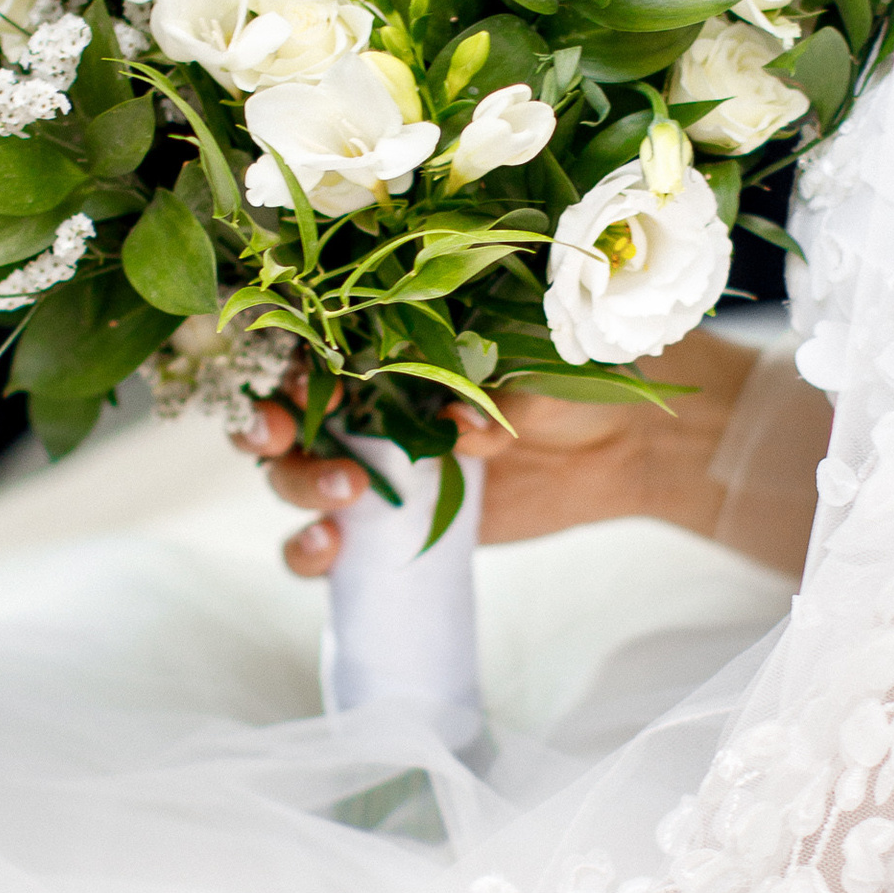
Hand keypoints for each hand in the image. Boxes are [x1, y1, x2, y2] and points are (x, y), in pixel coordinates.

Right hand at [233, 331, 754, 572]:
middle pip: (283, 412)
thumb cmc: (583, 374)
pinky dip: (311, 553)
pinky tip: (330, 554)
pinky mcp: (394, 525)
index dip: (285, 357)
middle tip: (282, 437)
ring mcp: (375, 464)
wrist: (628, 443)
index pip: (311, 342)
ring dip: (297, 487)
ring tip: (342, 502)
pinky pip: (329, 544)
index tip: (298, 377)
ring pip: (294, 478)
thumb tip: (464, 430)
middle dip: (266, 426)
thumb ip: (501, 389)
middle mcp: (369, 397)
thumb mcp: (546, 361)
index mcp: (392, 338)